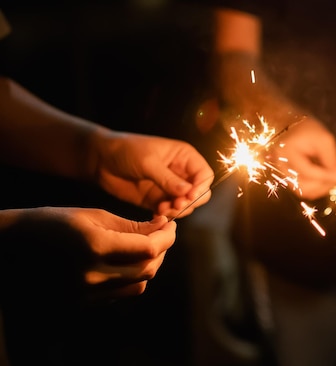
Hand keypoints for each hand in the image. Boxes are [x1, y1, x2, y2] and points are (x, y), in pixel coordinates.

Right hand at [0, 207, 175, 299]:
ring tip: (146, 246)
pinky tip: (127, 261)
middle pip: (148, 268)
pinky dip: (133, 277)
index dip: (167, 236)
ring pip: (139, 283)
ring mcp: (86, 292)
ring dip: (150, 264)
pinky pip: (121, 293)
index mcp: (95, 246)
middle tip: (162, 232)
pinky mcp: (83, 302)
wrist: (15, 246)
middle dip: (162, 249)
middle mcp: (92, 274)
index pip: (149, 248)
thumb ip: (132, 225)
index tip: (171, 225)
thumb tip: (163, 227)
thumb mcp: (94, 215)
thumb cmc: (55, 222)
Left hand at [91, 130, 213, 217]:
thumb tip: (188, 192)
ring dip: (178, 210)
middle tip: (177, 205)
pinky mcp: (158, 199)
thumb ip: (168, 178)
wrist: (101, 160)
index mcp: (184, 156)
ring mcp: (170, 187)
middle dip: (191, 201)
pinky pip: (171, 211)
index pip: (204, 174)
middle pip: (199, 192)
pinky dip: (167, 214)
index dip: (201, 187)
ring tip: (162, 209)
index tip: (190, 197)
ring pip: (186, 204)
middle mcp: (180, 172)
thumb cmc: (125, 151)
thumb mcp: (148, 162)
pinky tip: (156, 212)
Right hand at [272, 117, 335, 199]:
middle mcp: (281, 167)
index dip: (328, 175)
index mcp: (286, 153)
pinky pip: (303, 190)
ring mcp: (283, 175)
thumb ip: (331, 159)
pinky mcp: (288, 179)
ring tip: (333, 176)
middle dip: (325, 184)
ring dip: (322, 188)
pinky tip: (325, 178)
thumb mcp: (323, 140)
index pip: (308, 171)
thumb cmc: (307, 130)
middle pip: (304, 187)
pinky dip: (316, 187)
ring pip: (304, 192)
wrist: (289, 127)